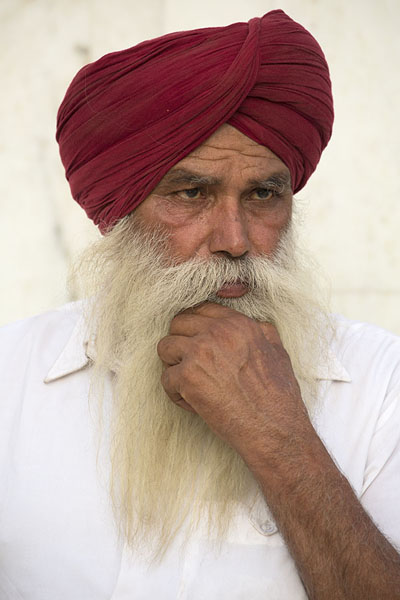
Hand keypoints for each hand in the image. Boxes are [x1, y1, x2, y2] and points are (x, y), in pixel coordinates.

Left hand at [157, 302, 309, 466]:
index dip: (194, 326)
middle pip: (177, 323)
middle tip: (190, 364)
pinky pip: (165, 378)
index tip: (195, 342)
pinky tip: (193, 403)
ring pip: (165, 347)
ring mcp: (199, 352)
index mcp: (238, 324)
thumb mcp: (277, 350)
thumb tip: (252, 325)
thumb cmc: (278, 396)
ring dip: (173, 365)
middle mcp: (217, 332)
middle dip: (180, 343)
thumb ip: (260, 331)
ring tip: (189, 383)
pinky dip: (175, 394)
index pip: (201, 309)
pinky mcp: (187, 377)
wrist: (274, 429)